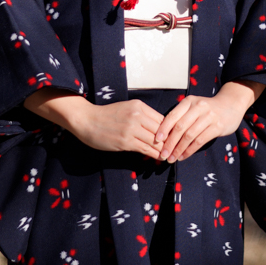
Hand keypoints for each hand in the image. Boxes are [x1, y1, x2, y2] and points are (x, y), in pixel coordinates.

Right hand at [24, 90, 163, 157]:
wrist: (87, 120)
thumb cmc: (107, 115)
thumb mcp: (127, 109)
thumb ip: (142, 116)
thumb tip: (159, 128)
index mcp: (139, 106)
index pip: (162, 119)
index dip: (171, 130)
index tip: (176, 138)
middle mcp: (137, 115)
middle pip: (161, 130)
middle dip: (170, 141)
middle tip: (178, 149)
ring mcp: (131, 128)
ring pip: (155, 141)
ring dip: (164, 150)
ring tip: (171, 156)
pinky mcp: (125, 141)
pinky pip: (145, 149)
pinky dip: (154, 154)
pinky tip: (159, 158)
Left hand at [154, 80, 264, 161]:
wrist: (231, 105)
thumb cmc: (207, 109)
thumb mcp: (193, 106)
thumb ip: (181, 117)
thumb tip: (164, 135)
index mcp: (189, 101)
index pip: (173, 115)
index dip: (163, 129)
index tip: (156, 140)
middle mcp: (198, 107)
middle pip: (180, 127)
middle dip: (170, 143)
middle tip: (163, 154)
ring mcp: (209, 116)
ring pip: (189, 135)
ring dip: (179, 149)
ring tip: (173, 158)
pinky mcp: (217, 126)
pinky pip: (200, 140)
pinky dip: (190, 150)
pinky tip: (184, 156)